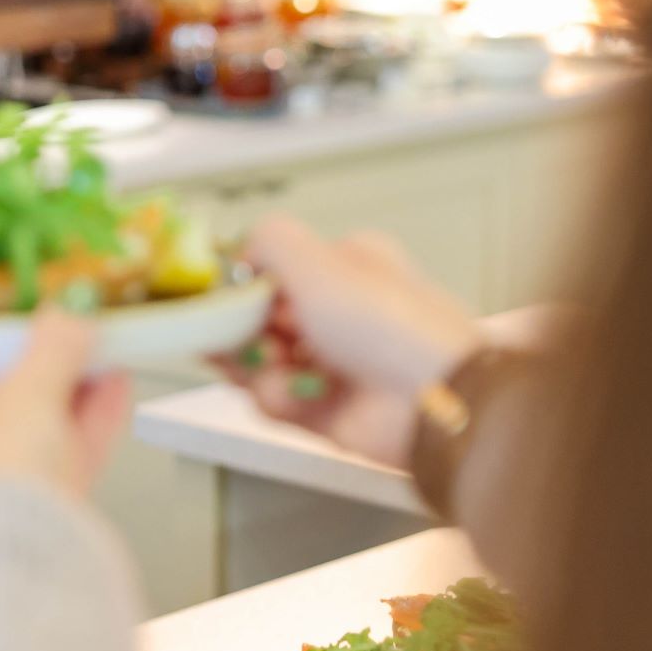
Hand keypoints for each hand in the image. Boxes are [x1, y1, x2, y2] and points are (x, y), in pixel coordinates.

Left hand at [0, 312, 132, 545]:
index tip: (4, 320)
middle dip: (33, 371)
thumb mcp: (26, 393)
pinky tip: (114, 392)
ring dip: (64, 397)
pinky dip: (78, 432)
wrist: (26, 577)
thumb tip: (72, 314)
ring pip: (21, 439)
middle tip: (63, 337)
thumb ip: (51, 348)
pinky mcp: (17, 533)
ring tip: (100, 354)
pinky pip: (46, 469)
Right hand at [215, 214, 479, 467]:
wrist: (432, 403)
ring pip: (261, 362)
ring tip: (273, 366)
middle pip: (259, 318)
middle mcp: (340, 313)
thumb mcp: (318, 262)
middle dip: (241, 329)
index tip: (219, 295)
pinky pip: (275, 400)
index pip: (274, 268)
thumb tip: (238, 248)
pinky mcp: (325, 408)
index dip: (240, 283)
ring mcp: (332, 363)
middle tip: (236, 335)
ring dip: (257, 366)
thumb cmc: (393, 329)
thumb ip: (268, 241)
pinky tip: (297, 393)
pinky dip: (278, 397)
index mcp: (346, 267)